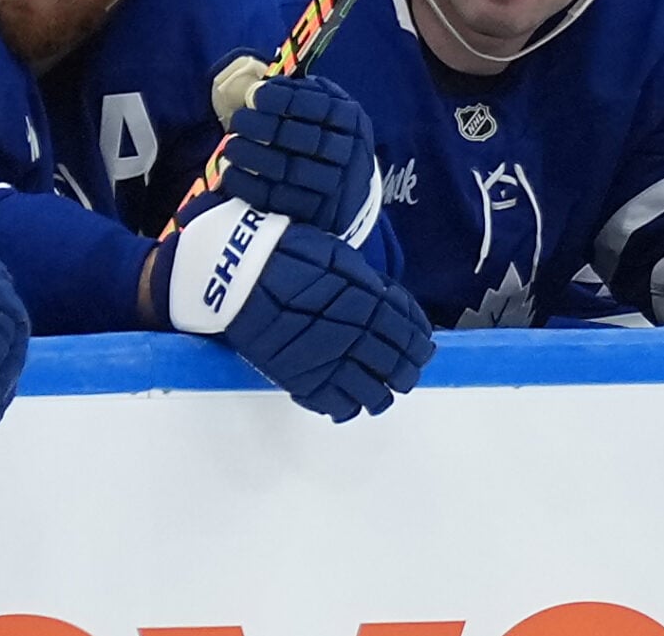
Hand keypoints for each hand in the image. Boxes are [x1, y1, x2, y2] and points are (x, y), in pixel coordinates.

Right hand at [145, 192, 435, 419]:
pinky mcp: (302, 380)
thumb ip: (372, 287)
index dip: (421, 347)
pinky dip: (347, 408)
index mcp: (370, 303)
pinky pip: (334, 405)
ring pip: (371, 394)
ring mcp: (329, 361)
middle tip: (406, 375)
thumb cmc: (290, 255)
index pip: (410, 335)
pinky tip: (350, 404)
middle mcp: (356, 336)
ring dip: (381, 396)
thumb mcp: (342, 259)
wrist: (239, 272)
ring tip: (381, 395)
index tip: (424, 351)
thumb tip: (397, 308)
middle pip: (397, 367)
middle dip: (407, 373)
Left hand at [218, 63, 381, 237]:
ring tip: (231, 147)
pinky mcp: (316, 212)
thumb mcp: (326, 108)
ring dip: (255, 157)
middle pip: (303, 138)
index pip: (318, 106)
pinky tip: (231, 175)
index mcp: (351, 120)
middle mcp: (349, 151)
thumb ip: (299, 94)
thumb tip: (259, 89)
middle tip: (238, 121)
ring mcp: (335, 185)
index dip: (284, 100)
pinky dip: (251, 187)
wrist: (347, 186)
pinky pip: (279, 200)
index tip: (255, 95)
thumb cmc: (326, 136)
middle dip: (264, 128)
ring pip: (291, 169)